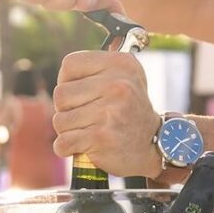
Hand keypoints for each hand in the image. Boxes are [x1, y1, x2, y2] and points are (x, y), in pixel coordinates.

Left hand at [51, 51, 161, 177]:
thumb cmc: (129, 109)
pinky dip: (67, 148)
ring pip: (60, 120)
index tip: (81, 94)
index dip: (67, 81)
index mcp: (120, 64)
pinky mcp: (101, 137)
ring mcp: (110, 112)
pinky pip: (63, 142)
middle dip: (66, 109)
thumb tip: (66, 70)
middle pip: (60, 94)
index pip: (70, 65)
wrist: (153, 144)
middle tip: (86, 116)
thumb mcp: (124, 77)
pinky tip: (83, 145)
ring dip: (68, 131)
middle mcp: (118, 85)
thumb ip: (97, 67)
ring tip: (88, 130)